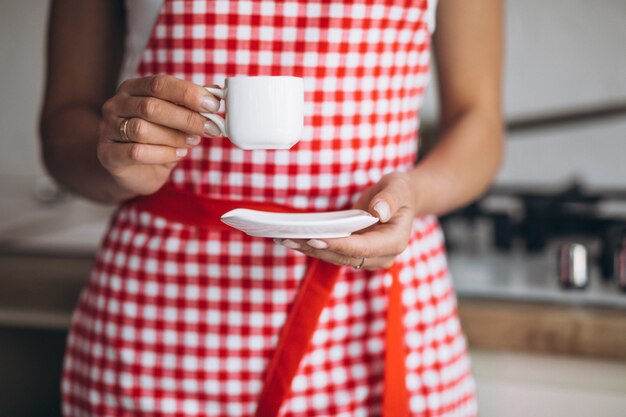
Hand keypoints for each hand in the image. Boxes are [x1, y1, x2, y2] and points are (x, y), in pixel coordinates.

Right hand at [97, 75, 221, 195]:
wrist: (134, 171)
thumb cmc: (158, 140)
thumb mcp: (175, 119)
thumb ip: (190, 106)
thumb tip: (217, 94)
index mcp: (133, 88)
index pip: (160, 83)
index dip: (188, 93)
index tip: (213, 105)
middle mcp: (116, 105)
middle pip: (151, 107)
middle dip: (186, 118)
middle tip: (210, 128)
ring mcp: (108, 129)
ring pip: (142, 130)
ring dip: (174, 137)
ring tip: (193, 142)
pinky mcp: (108, 154)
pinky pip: (136, 152)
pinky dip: (163, 154)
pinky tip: (178, 154)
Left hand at [275, 172, 417, 270]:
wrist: (401, 200)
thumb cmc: (400, 192)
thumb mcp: (399, 188)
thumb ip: (391, 199)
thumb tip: (378, 212)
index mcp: (395, 242)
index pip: (363, 248)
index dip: (339, 244)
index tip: (316, 238)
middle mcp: (381, 256)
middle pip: (344, 257)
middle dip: (316, 248)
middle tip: (290, 237)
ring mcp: (367, 258)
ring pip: (334, 258)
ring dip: (309, 249)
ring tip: (284, 237)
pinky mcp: (354, 254)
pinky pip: (332, 253)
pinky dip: (312, 246)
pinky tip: (292, 238)